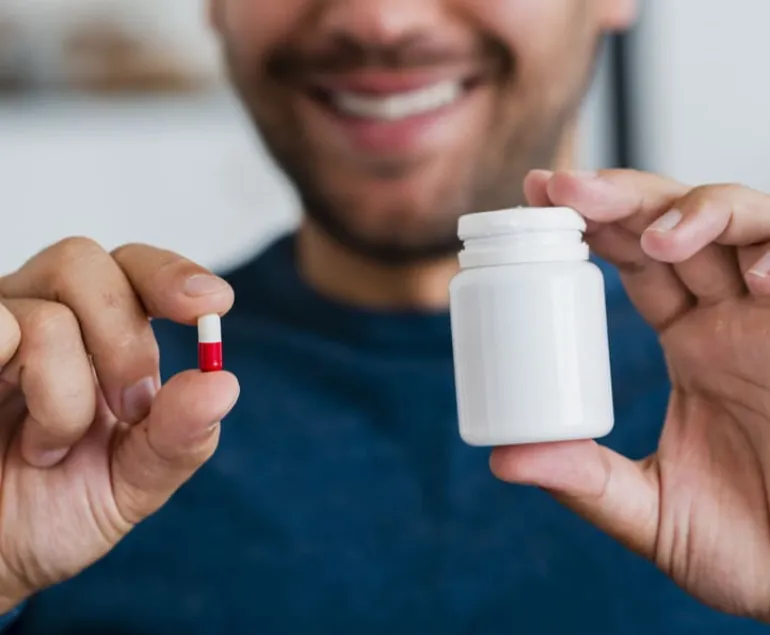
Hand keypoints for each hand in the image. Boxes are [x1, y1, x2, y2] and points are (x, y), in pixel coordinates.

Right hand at [0, 238, 238, 610]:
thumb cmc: (59, 506)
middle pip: (86, 263)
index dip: (172, 275)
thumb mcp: (134, 481)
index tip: (212, 304)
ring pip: (45, 317)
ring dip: (64, 395)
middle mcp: (44, 314)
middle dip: (123, 343)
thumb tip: (224, 384)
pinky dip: (8, 375)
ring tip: (49, 446)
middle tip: (127, 409)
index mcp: (101, 335)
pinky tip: (6, 429)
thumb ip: (181, 435)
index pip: (136, 269)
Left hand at [491, 169, 769, 620]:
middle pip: (676, 224)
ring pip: (746, 223)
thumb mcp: (655, 513)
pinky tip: (758, 278)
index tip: (537, 198)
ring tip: (654, 239)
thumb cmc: (754, 548)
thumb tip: (503, 459)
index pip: (637, 262)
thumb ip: (586, 482)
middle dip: (621, 195)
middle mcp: (735, 317)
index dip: (593, 223)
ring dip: (698, 212)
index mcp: (694, 343)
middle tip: (562, 188)